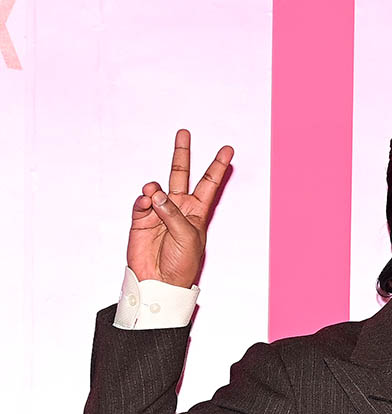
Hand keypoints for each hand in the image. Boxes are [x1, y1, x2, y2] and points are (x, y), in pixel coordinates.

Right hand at [127, 129, 233, 287]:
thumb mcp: (188, 238)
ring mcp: (159, 211)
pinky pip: (141, 202)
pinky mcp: (141, 218)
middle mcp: (179, 208)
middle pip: (180, 174)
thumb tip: (155, 192)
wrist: (160, 281)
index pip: (209, 184)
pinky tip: (145, 202)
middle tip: (184, 132)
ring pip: (157, 188)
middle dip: (182, 154)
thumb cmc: (182, 264)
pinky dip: (143, 200)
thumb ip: (174, 213)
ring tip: (153, 194)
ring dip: (156, 188)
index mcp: (198, 212)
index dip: (217, 166)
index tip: (228, 150)